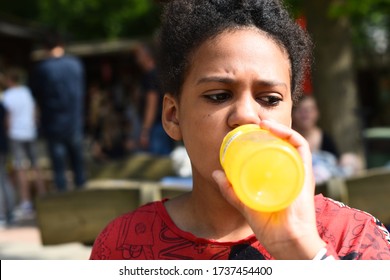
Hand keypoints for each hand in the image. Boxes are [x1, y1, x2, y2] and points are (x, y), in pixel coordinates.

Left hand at [212, 120, 325, 258]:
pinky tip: (273, 129)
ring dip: (278, 128)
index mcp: (279, 178)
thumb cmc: (271, 227)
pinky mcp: (305, 173)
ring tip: (262, 123)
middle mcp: (291, 172)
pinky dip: (289, 134)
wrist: (286, 241)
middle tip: (253, 125)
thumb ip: (231, 191)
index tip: (248, 132)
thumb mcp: (246, 204)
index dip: (264, 140)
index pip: (275, 153)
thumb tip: (215, 173)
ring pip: (292, 142)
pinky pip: (301, 147)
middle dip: (270, 132)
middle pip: (283, 145)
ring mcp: (299, 171)